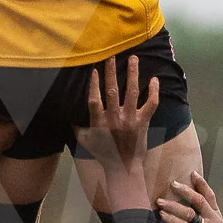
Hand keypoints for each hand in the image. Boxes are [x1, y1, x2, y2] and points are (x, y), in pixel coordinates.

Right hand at [75, 57, 158, 175]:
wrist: (123, 167)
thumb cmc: (103, 153)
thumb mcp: (84, 141)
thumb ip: (77, 126)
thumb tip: (68, 112)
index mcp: (99, 122)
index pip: (94, 99)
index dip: (94, 84)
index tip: (94, 69)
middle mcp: (114, 118)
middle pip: (112, 91)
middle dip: (112, 71)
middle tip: (112, 55)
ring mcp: (130, 119)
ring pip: (132, 92)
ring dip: (133, 74)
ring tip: (133, 58)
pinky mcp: (143, 122)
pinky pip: (151, 104)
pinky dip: (154, 91)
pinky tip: (154, 79)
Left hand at [156, 173, 222, 222]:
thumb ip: (204, 221)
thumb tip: (189, 211)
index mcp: (217, 218)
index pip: (210, 196)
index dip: (202, 184)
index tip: (193, 173)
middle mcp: (213, 222)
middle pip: (199, 200)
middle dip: (185, 190)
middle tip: (172, 183)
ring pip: (188, 211)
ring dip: (172, 205)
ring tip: (160, 200)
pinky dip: (171, 219)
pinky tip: (162, 215)